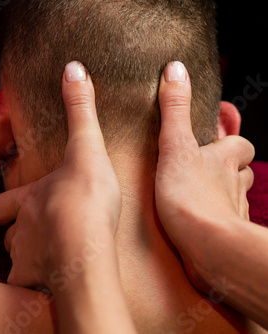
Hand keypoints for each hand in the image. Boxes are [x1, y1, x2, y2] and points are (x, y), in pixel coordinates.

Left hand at [0, 61, 121, 290]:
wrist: (86, 246)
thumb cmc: (86, 197)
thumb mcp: (86, 147)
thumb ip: (80, 110)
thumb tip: (73, 67)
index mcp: (27, 200)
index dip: (2, 206)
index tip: (8, 207)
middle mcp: (19, 229)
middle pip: (5, 235)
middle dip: (13, 235)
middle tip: (33, 235)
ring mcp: (23, 257)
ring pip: (16, 261)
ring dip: (27, 259)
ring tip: (48, 261)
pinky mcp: (31, 282)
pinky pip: (26, 288)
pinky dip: (35, 287)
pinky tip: (50, 286)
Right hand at [155, 61, 254, 289]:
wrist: (207, 246)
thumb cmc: (189, 197)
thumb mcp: (175, 144)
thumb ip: (174, 109)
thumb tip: (175, 69)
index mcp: (225, 158)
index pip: (241, 143)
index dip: (230, 139)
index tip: (216, 135)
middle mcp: (235, 183)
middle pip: (242, 170)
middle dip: (228, 167)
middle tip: (204, 165)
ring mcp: (232, 209)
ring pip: (235, 196)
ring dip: (222, 192)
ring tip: (198, 192)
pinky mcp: (225, 234)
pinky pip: (224, 221)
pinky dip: (215, 218)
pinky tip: (197, 221)